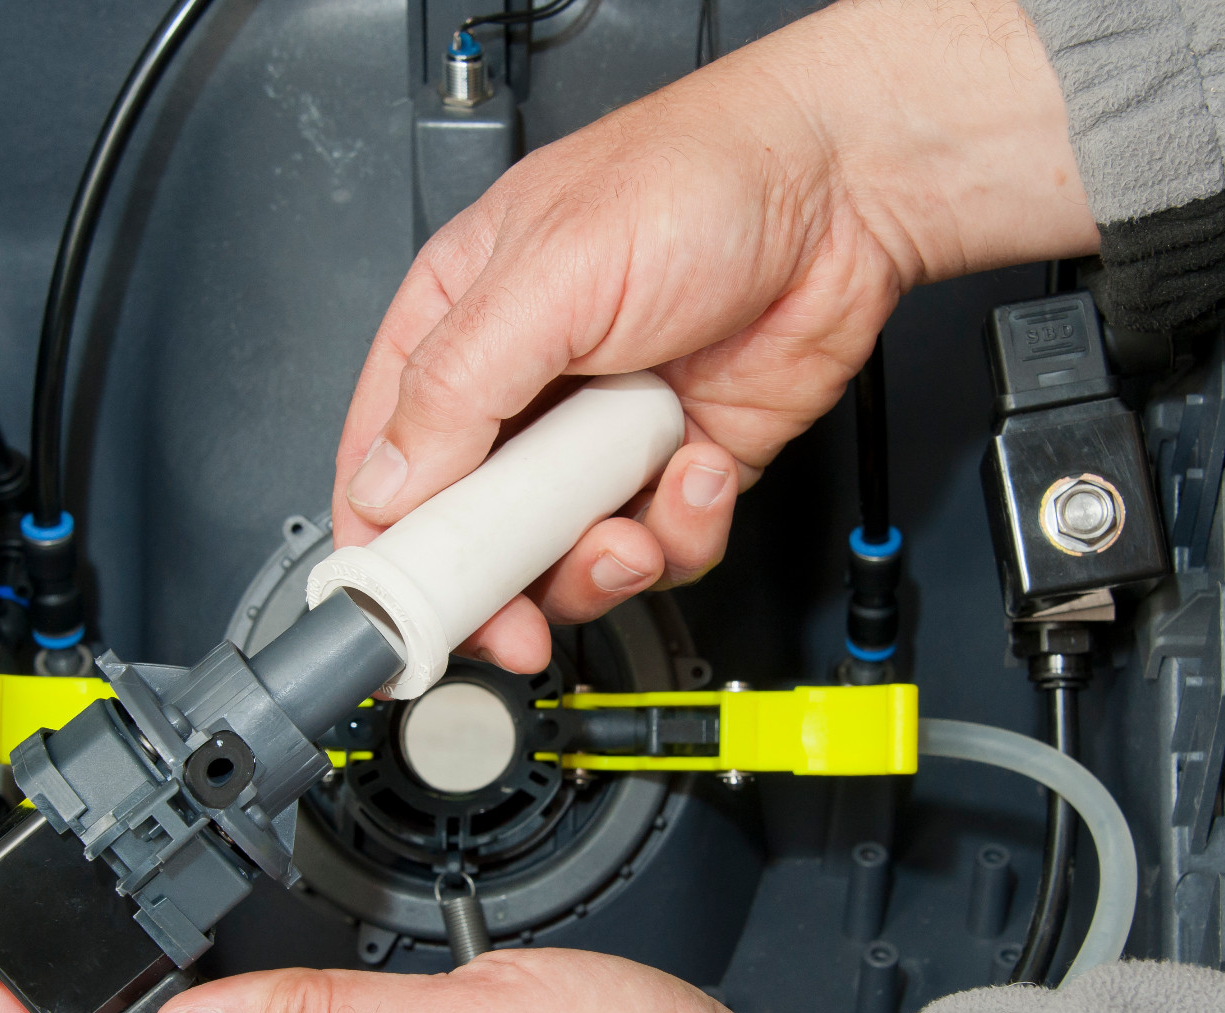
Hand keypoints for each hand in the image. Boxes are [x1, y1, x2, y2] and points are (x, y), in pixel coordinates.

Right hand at [332, 0, 1095, 672]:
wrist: (840, 193)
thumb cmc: (694, 181)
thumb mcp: (546, 277)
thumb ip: (454, 388)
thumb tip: (386, 485)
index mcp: (458, 327)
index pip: (385, 457)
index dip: (384, 542)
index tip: (403, 606)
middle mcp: (524, 390)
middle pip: (474, 532)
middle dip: (500, 586)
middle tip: (520, 619)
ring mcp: (601, 437)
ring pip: (567, 556)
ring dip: (601, 565)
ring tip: (630, 529)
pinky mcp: (675, 468)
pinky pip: (660, 546)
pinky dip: (681, 532)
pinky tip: (695, 470)